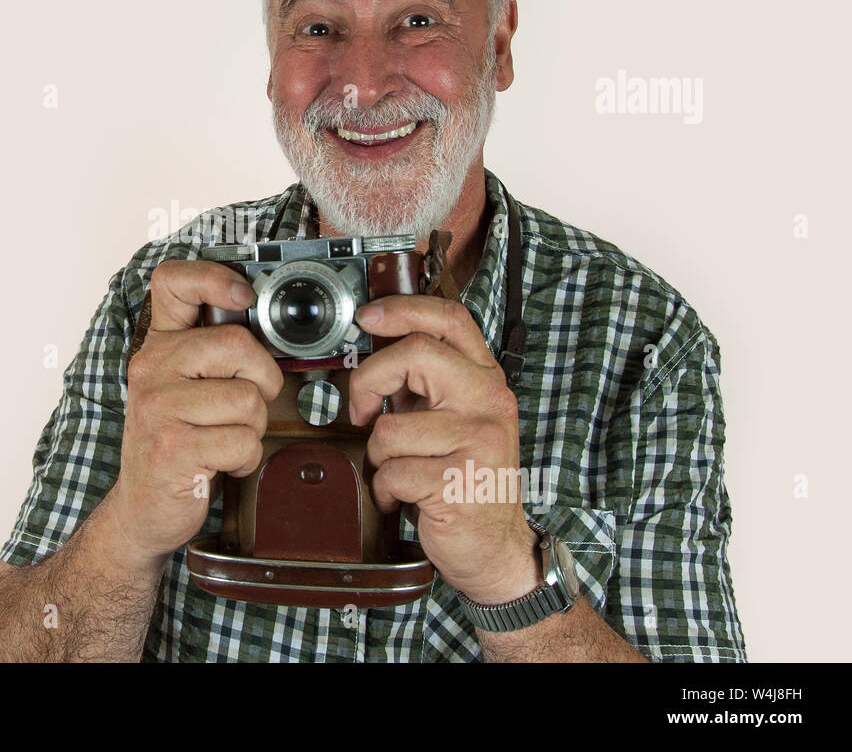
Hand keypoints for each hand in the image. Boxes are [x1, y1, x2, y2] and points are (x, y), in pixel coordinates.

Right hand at [109, 259, 282, 567]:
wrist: (142, 508)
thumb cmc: (176, 443)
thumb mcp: (183, 387)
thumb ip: (212, 352)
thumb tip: (264, 320)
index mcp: (158, 346)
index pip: (173, 281)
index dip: (214, 277)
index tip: (243, 297)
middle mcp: (151, 369)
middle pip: (238, 344)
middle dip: (262, 380)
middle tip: (244, 405)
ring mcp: (158, 408)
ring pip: (248, 399)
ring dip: (253, 428)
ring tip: (225, 438)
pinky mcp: (173, 447)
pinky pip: (243, 440)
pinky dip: (245, 458)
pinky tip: (221, 461)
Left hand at [349, 294, 540, 603]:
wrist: (496, 548)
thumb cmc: (466, 481)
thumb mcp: (453, 420)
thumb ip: (424, 385)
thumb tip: (376, 348)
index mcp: (486, 381)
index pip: (451, 320)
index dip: (404, 308)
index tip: (368, 316)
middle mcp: (489, 403)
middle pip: (415, 354)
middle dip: (368, 381)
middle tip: (361, 410)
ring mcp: (478, 441)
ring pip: (390, 426)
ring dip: (379, 456)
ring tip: (402, 471)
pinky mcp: (459, 481)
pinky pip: (392, 472)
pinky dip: (387, 490)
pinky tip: (406, 498)